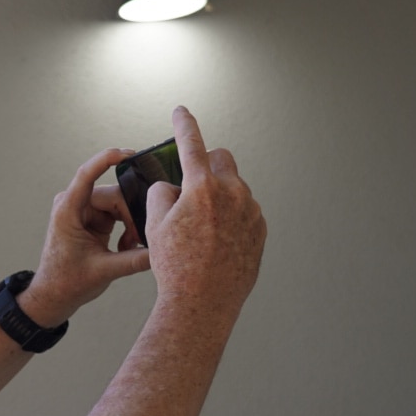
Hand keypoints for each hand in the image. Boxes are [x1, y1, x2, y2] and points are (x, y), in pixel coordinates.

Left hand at [19, 148, 153, 326]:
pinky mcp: (92, 217)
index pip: (87, 174)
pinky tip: (127, 246)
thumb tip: (161, 251)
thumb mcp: (104, 271)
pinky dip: (126, 228)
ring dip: (130, 223)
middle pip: (114, 195)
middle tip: (140, 240)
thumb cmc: (66, 282)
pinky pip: (117, 213)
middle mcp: (74, 204)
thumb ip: (135, 260)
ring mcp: (83, 210)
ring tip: (132, 246)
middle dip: (131, 215)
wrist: (53, 295)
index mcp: (68, 211)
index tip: (129, 153)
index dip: (107, 159)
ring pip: (119, 204)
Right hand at [142, 107, 265, 319]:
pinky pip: (244, 212)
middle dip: (207, 165)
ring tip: (200, 230)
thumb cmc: (176, 266)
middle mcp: (232, 194)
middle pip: (222, 159)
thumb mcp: (155, 224)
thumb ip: (162, 193)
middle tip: (191, 187)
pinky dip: (230, 218)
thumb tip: (174, 188)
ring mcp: (251, 212)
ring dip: (218, 196)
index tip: (181, 112)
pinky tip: (215, 242)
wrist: (202, 303)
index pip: (191, 144)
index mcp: (202, 188)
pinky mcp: (260, 230)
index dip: (183, 125)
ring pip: (234, 188)